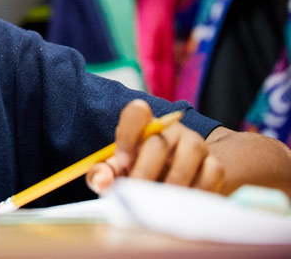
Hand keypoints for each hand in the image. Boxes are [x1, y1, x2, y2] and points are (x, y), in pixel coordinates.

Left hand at [86, 99, 224, 194]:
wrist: (175, 185)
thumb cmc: (138, 173)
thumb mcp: (116, 173)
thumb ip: (102, 174)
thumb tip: (102, 182)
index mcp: (142, 125)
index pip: (136, 111)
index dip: (127, 136)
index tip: (121, 164)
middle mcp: (170, 129)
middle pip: (159, 141)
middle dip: (145, 171)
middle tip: (138, 193)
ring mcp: (195, 143)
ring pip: (190, 152)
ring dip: (173, 181)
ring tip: (161, 202)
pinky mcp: (214, 162)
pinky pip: (213, 171)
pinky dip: (197, 190)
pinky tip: (183, 205)